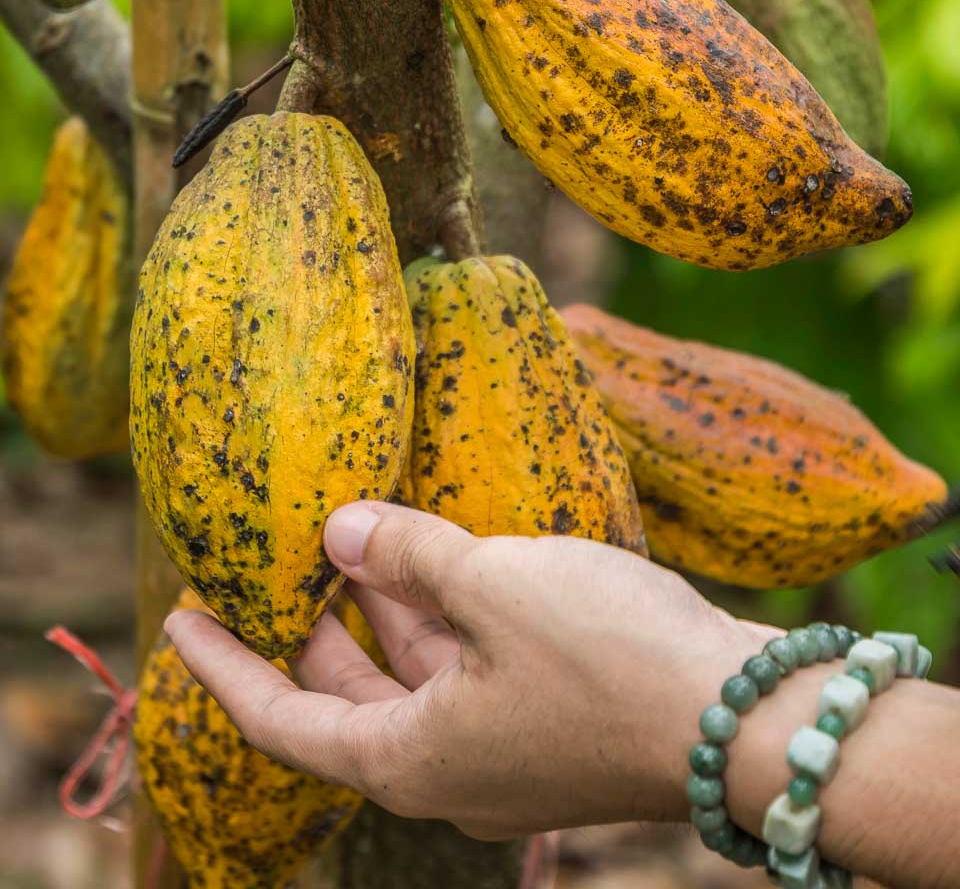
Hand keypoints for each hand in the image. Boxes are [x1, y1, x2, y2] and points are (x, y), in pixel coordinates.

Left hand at [165, 502, 769, 838]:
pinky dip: (445, 614)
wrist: (745, 720)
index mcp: (411, 758)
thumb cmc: (606, 658)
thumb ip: (407, 555)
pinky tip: (449, 556)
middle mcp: (449, 767)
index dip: (224, 668)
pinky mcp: (551, 722)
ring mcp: (504, 749)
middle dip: (313, 624)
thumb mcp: (491, 586)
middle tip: (278, 556)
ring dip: (387, 608)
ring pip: (417, 674)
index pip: (283, 721)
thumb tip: (341, 529)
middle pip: (351, 695)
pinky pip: (470, 668)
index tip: (179, 619)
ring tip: (357, 536)